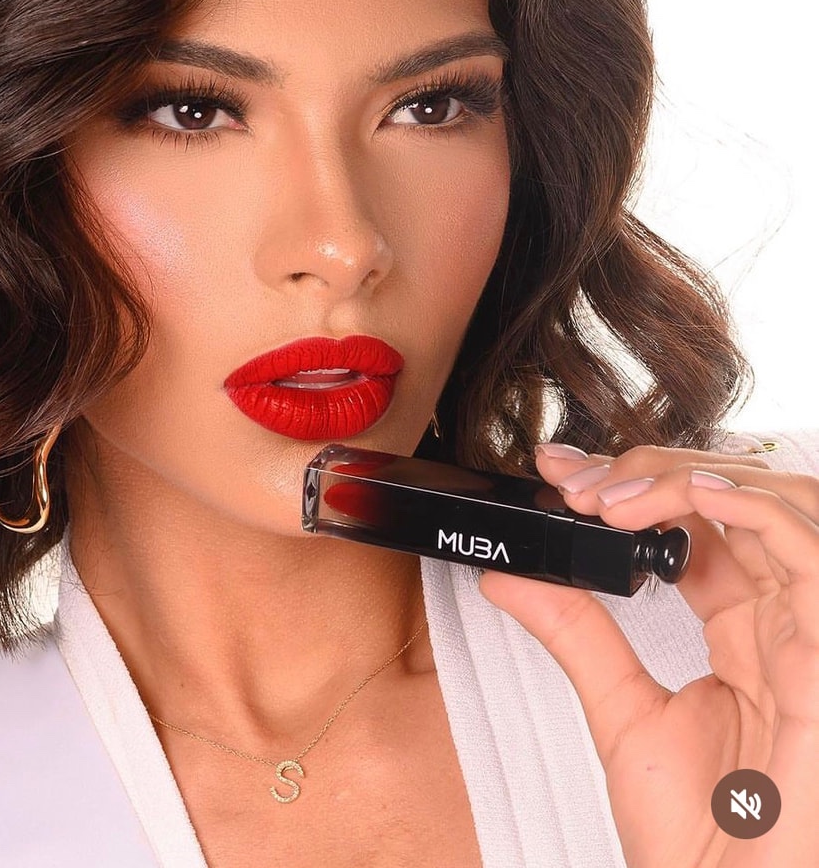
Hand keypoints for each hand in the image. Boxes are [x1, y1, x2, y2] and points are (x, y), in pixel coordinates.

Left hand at [475, 441, 818, 867]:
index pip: (701, 525)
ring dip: (689, 477)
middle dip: (652, 470)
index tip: (559, 472)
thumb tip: (512, 573)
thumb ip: (575, 631)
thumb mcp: (622, 711)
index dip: (635, 484)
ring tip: (611, 496)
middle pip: (738, 501)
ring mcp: (810, 637)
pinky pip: (811, 556)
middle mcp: (783, 626)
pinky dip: (752, 508)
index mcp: (743, 635)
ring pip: (781, 504)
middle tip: (576, 481)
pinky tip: (690, 498)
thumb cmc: (703, 844)